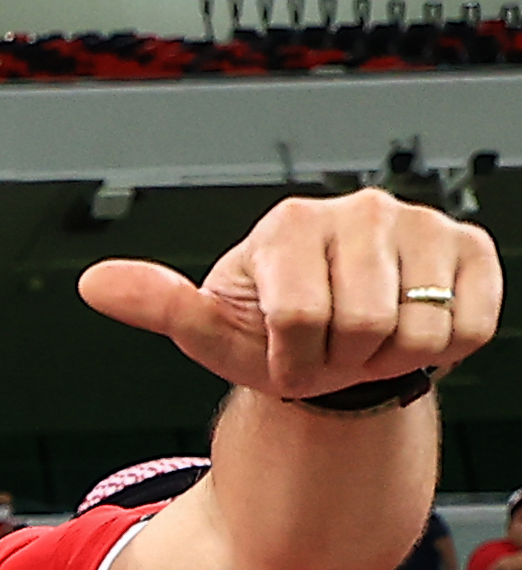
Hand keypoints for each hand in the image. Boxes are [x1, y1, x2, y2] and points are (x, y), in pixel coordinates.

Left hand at [79, 187, 501, 401]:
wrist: (332, 340)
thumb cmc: (268, 331)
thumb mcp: (207, 326)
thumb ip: (158, 304)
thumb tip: (95, 283)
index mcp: (291, 223)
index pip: (298, 317)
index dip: (290, 359)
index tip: (280, 355)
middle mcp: (362, 210)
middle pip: (365, 324)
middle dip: (342, 359)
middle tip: (329, 347)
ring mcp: (423, 224)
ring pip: (423, 329)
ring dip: (393, 356)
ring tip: (368, 338)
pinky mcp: (474, 248)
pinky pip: (472, 324)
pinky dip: (445, 348)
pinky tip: (412, 328)